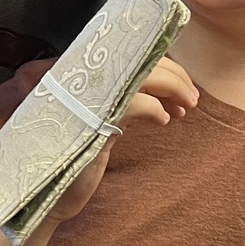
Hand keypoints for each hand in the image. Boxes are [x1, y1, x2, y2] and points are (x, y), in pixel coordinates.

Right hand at [45, 58, 199, 223]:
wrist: (52, 192)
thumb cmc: (80, 155)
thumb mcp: (105, 119)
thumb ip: (123, 99)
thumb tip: (165, 88)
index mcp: (86, 77)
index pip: (132, 53)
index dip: (162, 65)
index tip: (181, 85)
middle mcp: (83, 80)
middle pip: (140, 60)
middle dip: (174, 76)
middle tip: (191, 97)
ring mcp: (87, 99)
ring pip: (142, 77)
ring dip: (173, 89)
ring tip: (185, 107)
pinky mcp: (95, 122)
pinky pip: (135, 103)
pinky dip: (156, 109)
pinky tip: (164, 120)